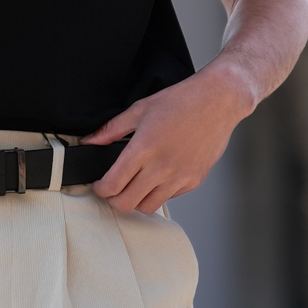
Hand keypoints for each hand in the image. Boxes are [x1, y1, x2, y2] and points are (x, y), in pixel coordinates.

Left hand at [81, 61, 249, 215]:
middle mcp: (161, 167)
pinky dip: (158, 193)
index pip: (113, 184)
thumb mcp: (139, 109)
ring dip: (136, 200)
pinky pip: (169, 197)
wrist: (217, 101)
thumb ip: (111, 129)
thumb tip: (89, 141)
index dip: (100, 189)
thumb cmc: (181, 101)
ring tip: (133, 186)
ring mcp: (180, 177)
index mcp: (144, 148)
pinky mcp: (194, 181)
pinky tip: (156, 177)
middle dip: (114, 199)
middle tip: (112, 189)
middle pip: (127, 203)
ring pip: (148, 206)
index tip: (99, 185)